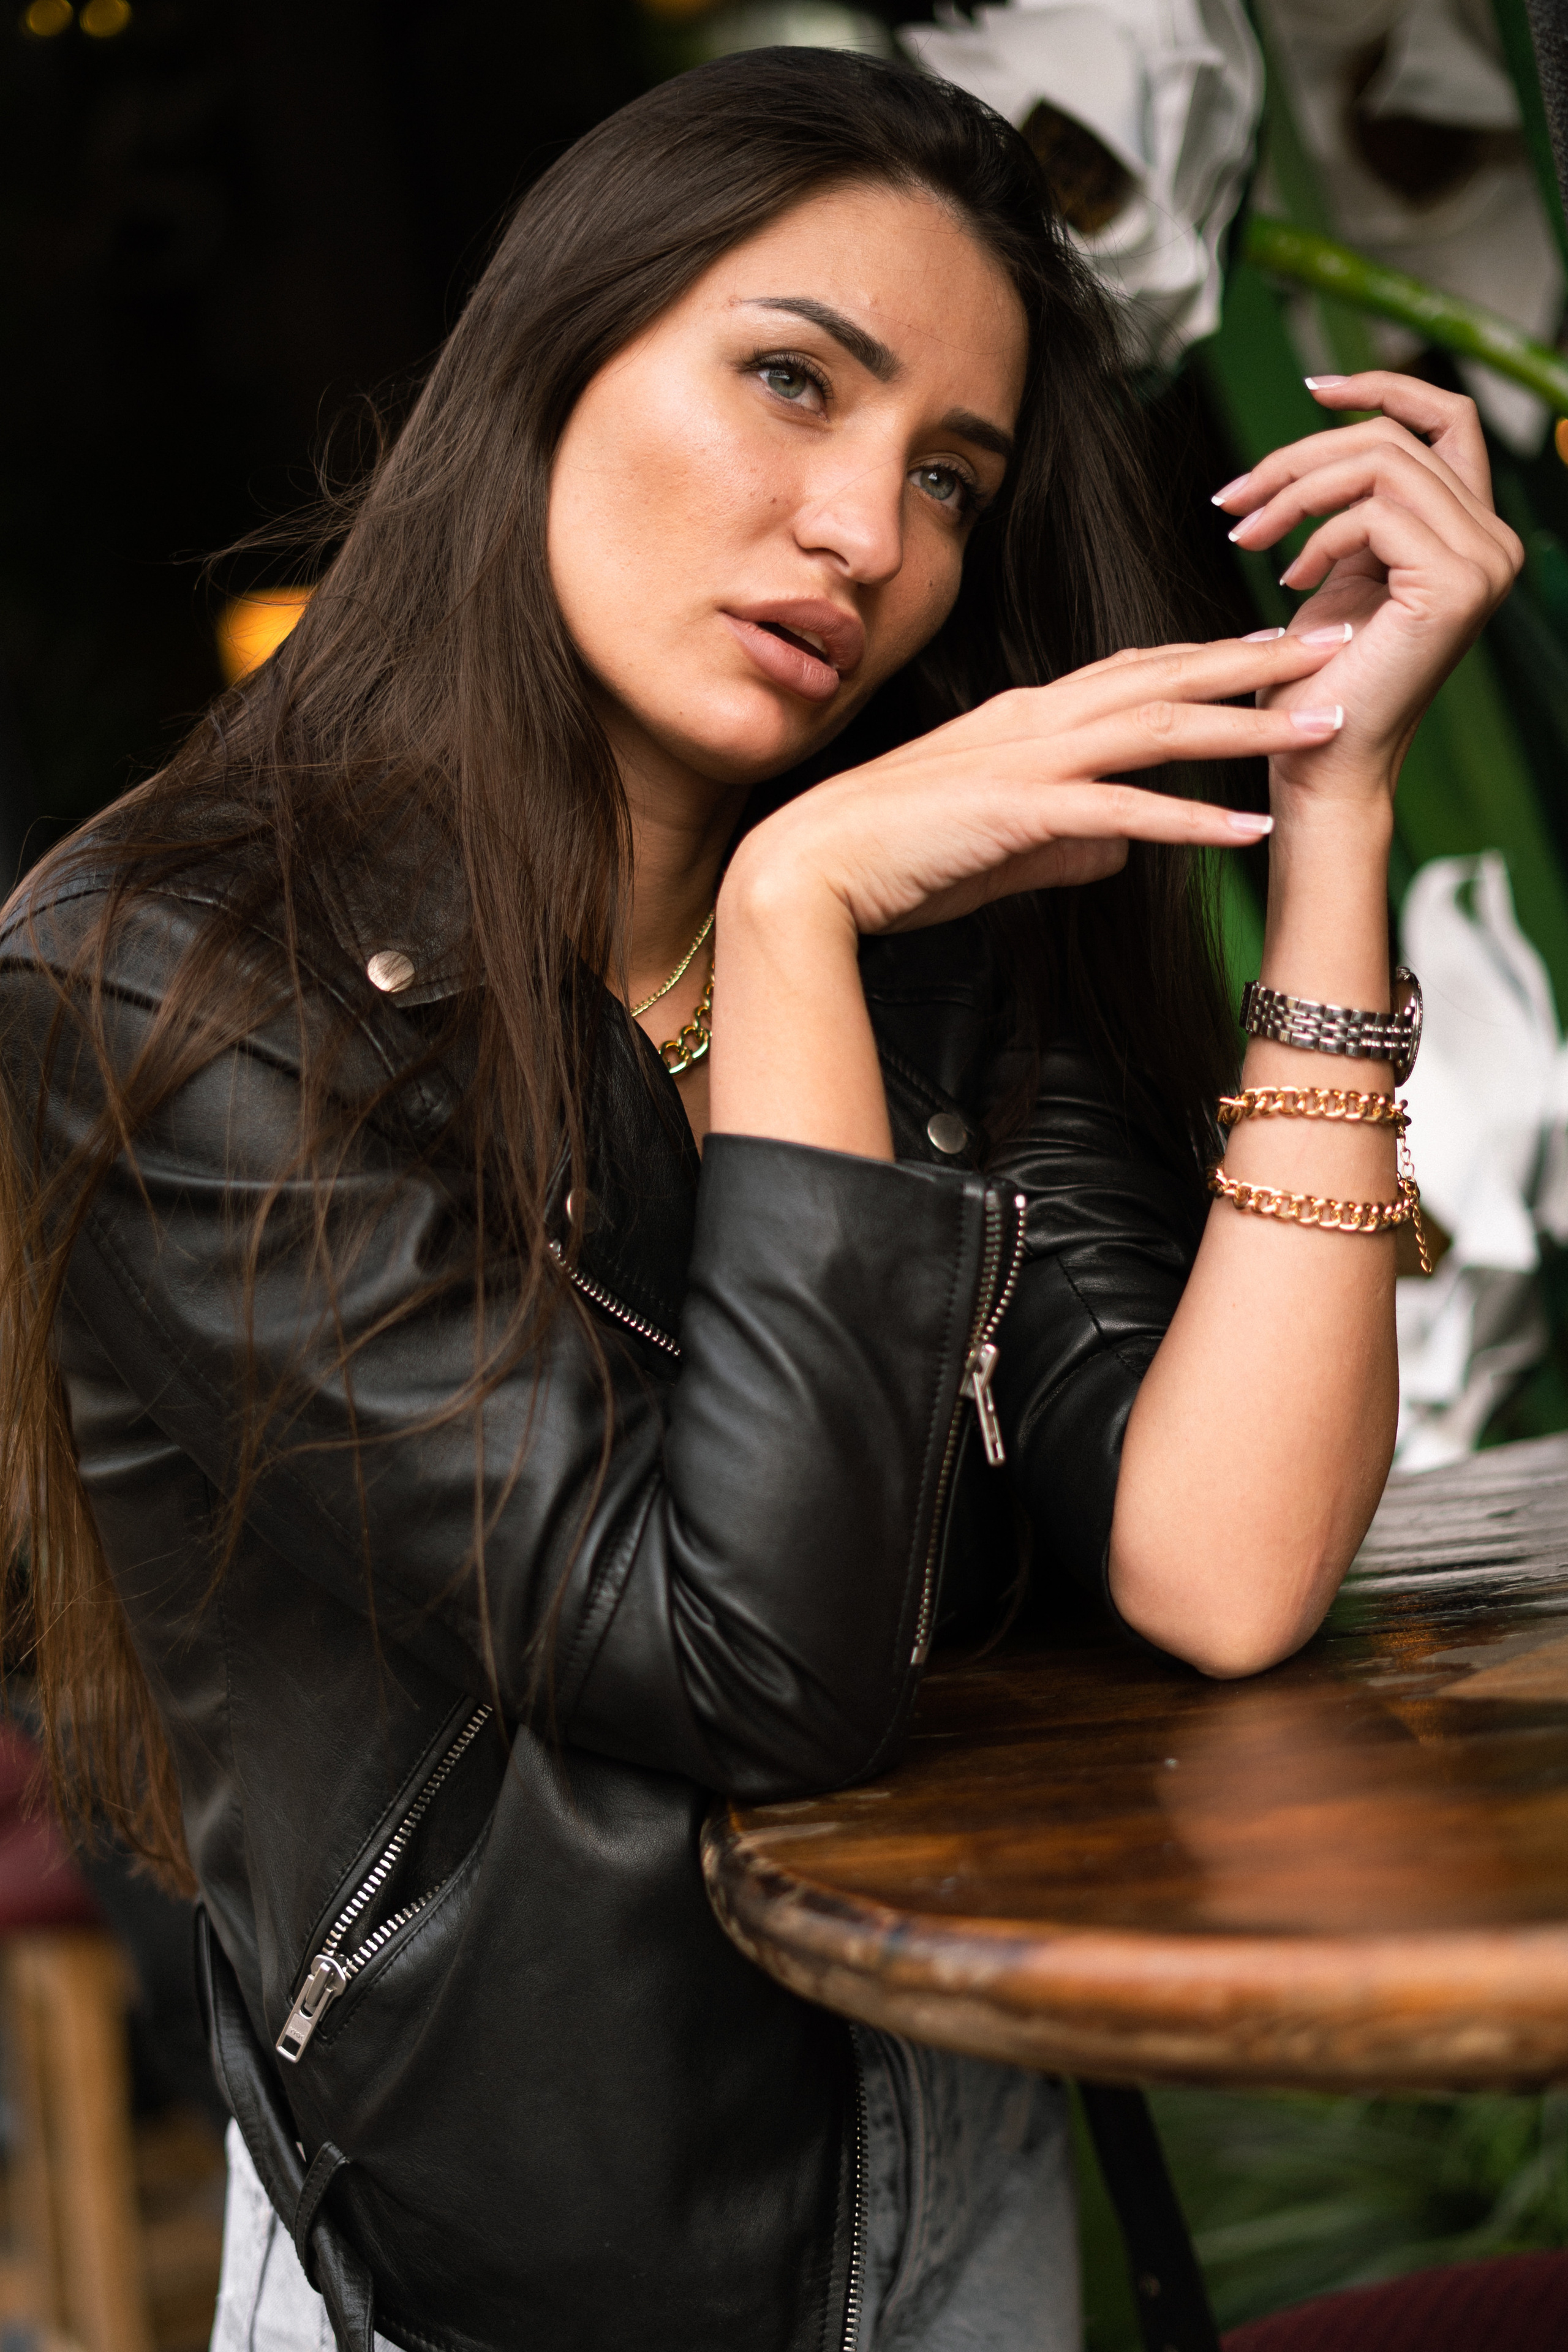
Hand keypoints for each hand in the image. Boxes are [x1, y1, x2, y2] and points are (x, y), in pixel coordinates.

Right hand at [728, 630, 1348, 940]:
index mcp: (1028, 720)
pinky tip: (1248, 827)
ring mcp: (1029, 761)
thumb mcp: (1000, 849)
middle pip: (1167, 677)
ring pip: (1161, 727)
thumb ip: (1067, 843)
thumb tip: (1123, 851)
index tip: (1276, 648)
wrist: (810, 872)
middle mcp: (1036, 721)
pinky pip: (1125, 811)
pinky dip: (1192, 819)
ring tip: (1324, 723)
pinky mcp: (1019, 810)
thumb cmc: (894, 861)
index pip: (1136, 674)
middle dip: (1258, 661)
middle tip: (1337, 645)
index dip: (1210, 658)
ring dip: (1249, 724)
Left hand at [1213, 374, 1522, 808]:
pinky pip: (1375, 511)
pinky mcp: (1453, 585)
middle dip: (1300, 457)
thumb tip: (1322, 442)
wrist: (1317, 763)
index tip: (1314, 387)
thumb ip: (1351, 513)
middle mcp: (1493, 543)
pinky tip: (1287, 578)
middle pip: (1395, 437)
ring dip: (1295, 491)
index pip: (1447, 420)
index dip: (1383, 388)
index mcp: (1471, 534)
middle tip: (1233, 499)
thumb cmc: (1314, 682)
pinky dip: (1316, 534)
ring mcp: (1483, 563)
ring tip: (1246, 536)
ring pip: (1380, 463)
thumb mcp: (1337, 575)